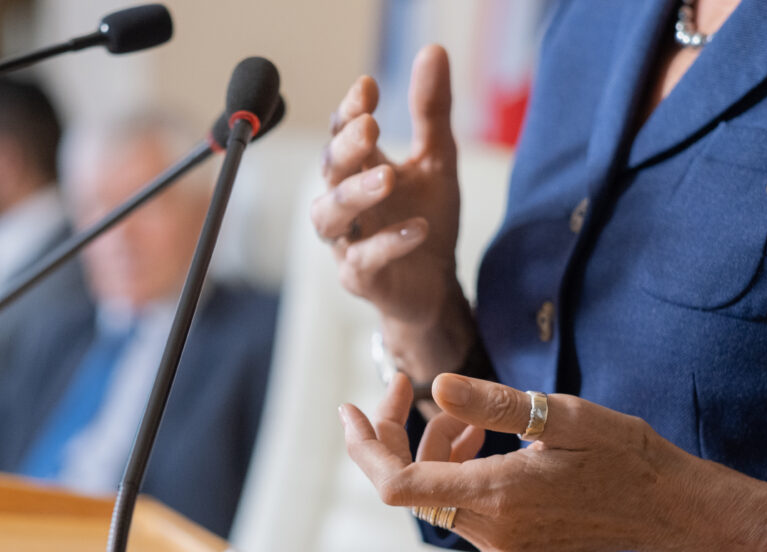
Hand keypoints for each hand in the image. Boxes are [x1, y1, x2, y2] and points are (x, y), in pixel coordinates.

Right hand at [311, 46, 461, 326]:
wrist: (434, 286)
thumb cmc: (425, 219)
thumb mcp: (437, 160)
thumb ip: (431, 111)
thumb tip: (433, 51)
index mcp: (358, 170)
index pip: (341, 134)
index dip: (350, 111)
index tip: (369, 88)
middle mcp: (344, 203)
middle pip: (329, 170)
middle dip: (345, 149)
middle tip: (370, 127)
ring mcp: (346, 241)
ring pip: (329, 216)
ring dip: (354, 195)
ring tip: (387, 178)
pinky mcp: (359, 278)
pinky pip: (364, 260)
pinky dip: (388, 243)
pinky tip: (417, 228)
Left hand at [338, 373, 727, 551]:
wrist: (670, 509)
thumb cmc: (625, 455)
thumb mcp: (565, 415)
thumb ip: (495, 404)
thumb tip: (437, 387)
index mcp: (498, 497)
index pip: (395, 484)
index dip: (364, 447)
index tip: (351, 408)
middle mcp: (491, 532)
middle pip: (408, 486)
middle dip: (399, 434)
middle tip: (403, 386)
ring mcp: (501, 548)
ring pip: (435, 495)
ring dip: (434, 449)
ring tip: (467, 415)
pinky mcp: (511, 551)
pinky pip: (461, 508)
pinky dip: (457, 471)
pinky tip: (481, 443)